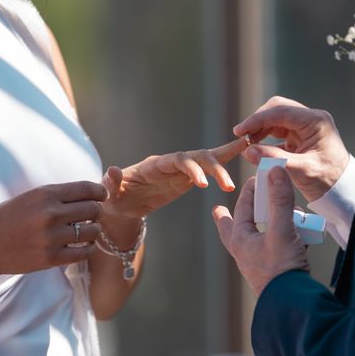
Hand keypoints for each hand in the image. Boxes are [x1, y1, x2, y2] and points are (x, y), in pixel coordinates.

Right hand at [0, 181, 107, 276]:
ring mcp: (52, 237)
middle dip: (97, 211)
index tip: (102, 196)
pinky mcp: (51, 258)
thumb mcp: (30, 198)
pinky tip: (85, 245)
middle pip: (93, 209)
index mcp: (45, 194)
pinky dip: (89, 248)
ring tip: (88, 231)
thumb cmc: (7, 219)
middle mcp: (51, 214)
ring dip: (94, 230)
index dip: (100, 192)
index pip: (86, 188)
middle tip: (93, 215)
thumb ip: (58, 195)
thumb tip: (90, 193)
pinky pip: (84, 252)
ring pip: (93, 231)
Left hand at [101, 137, 247, 220]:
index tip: (202, 184)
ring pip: (207, 160)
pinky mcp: (188, 178)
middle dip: (214, 168)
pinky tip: (244, 149)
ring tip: (235, 183)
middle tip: (227, 185)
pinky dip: (226, 159)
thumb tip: (112, 170)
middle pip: (197, 157)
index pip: (178, 160)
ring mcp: (181, 169)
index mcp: (154, 165)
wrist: (120, 205)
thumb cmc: (113, 199)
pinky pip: (209, 168)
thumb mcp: (109, 194)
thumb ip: (112, 182)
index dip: (192, 168)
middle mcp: (171, 163)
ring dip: (223, 167)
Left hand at [212, 167, 308, 295]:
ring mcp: (258, 263)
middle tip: (219, 210)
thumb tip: (275, 171)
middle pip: (234, 229)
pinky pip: (274, 249)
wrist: (292, 305)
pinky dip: (283, 240)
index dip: (249, 190)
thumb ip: (280, 200)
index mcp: (240, 240)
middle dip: (231, 217)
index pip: (242, 207)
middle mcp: (245, 252)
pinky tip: (298, 239)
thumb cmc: (281, 269)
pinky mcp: (273, 271)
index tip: (254, 178)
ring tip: (276, 218)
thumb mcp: (282, 230)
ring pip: (256, 238)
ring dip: (267, 226)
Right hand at [234, 96, 349, 202]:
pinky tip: (256, 150)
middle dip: (257, 122)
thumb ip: (274, 159)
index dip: (257, 119)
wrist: (343, 192)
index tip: (240, 131)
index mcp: (316, 121)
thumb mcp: (302, 171)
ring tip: (247, 145)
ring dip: (260, 130)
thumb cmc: (328, 181)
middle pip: (277, 110)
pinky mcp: (300, 139)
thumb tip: (248, 150)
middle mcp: (311, 120)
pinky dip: (265, 140)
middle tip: (242, 137)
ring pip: (275, 121)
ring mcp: (305, 129)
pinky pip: (278, 133)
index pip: (280, 111)